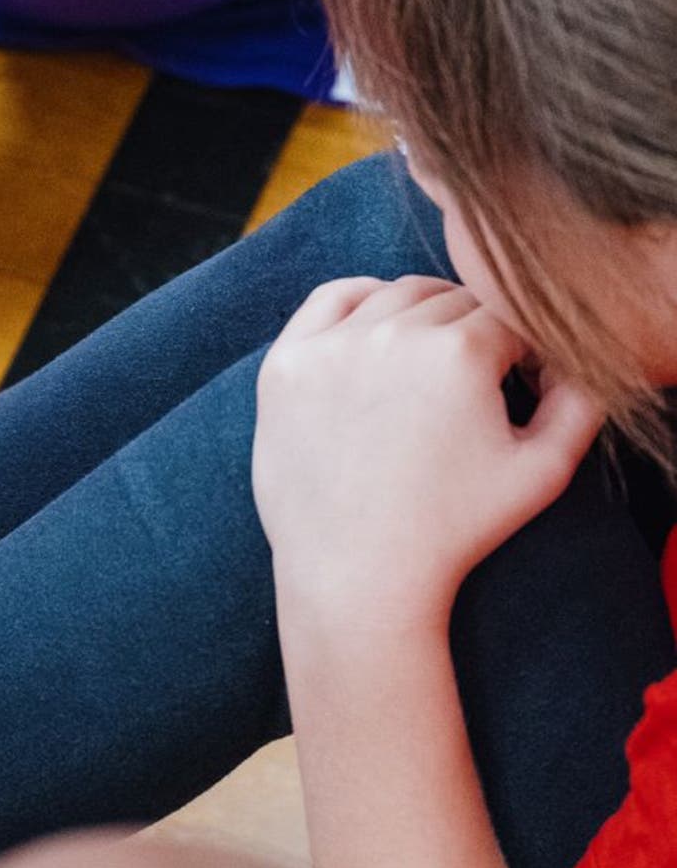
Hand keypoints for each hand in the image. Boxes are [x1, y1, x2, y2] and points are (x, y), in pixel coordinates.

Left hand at [253, 275, 604, 623]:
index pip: (509, 315)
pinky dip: (359, 301)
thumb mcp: (545, 468)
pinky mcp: (285, 364)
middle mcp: (392, 335)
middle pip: (452, 301)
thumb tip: (571, 358)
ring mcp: (331, 347)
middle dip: (474, 334)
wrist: (358, 572)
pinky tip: (377, 332)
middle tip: (469, 384)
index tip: (515, 385)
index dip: (521, 350)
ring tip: (429, 364)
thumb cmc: (453, 527)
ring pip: (394, 295)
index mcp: (460, 351)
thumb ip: (581, 400)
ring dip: (422, 315)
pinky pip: (329, 301)